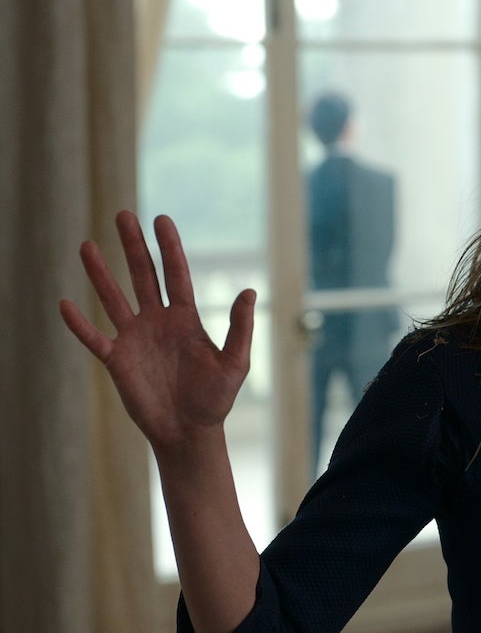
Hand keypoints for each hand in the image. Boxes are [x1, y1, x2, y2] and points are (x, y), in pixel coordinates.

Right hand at [60, 212, 255, 450]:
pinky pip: (94, 338)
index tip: (161, 220)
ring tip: (86, 245)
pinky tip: (65, 304)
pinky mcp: (117, 361)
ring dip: (101, 274)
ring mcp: (135, 338)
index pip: (176, 274)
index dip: (169, 248)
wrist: (190, 432)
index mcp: (187, 318)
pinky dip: (79, 324)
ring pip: (114, 299)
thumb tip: (249, 291)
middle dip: (133, 247)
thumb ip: (240, 328)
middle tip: (123, 215)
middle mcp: (159, 322)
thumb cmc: (216, 398)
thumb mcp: (235, 363)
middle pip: (143, 276)